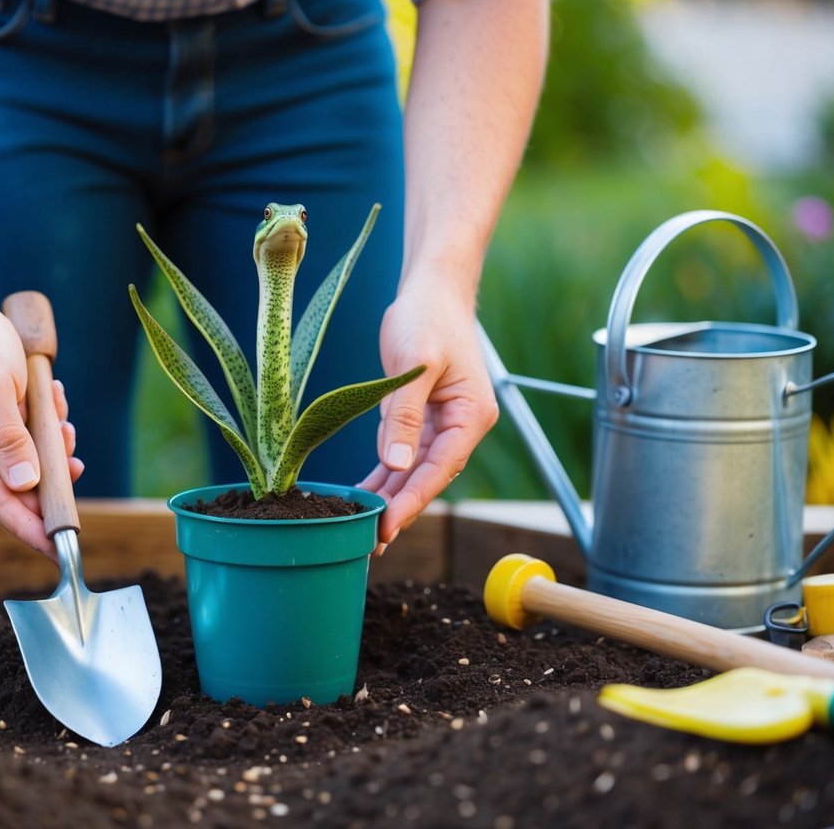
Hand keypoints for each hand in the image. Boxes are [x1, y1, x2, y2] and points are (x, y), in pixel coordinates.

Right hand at [0, 305, 83, 555]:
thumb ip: (11, 437)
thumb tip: (25, 485)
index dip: (26, 526)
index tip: (57, 548)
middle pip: (13, 491)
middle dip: (48, 480)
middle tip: (75, 465)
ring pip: (28, 470)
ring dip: (52, 450)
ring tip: (59, 419)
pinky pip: (32, 448)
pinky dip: (48, 433)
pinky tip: (54, 405)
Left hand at [359, 284, 497, 548]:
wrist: (431, 290)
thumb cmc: (428, 318)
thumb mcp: (414, 365)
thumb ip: (405, 416)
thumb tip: (399, 463)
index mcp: (470, 416)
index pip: (440, 469)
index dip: (413, 499)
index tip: (388, 526)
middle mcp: (460, 426)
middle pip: (427, 478)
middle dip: (400, 509)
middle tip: (370, 544)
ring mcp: (440, 424)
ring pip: (412, 471)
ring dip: (389, 498)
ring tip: (363, 532)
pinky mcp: (419, 418)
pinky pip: (401, 455)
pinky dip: (383, 475)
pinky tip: (363, 498)